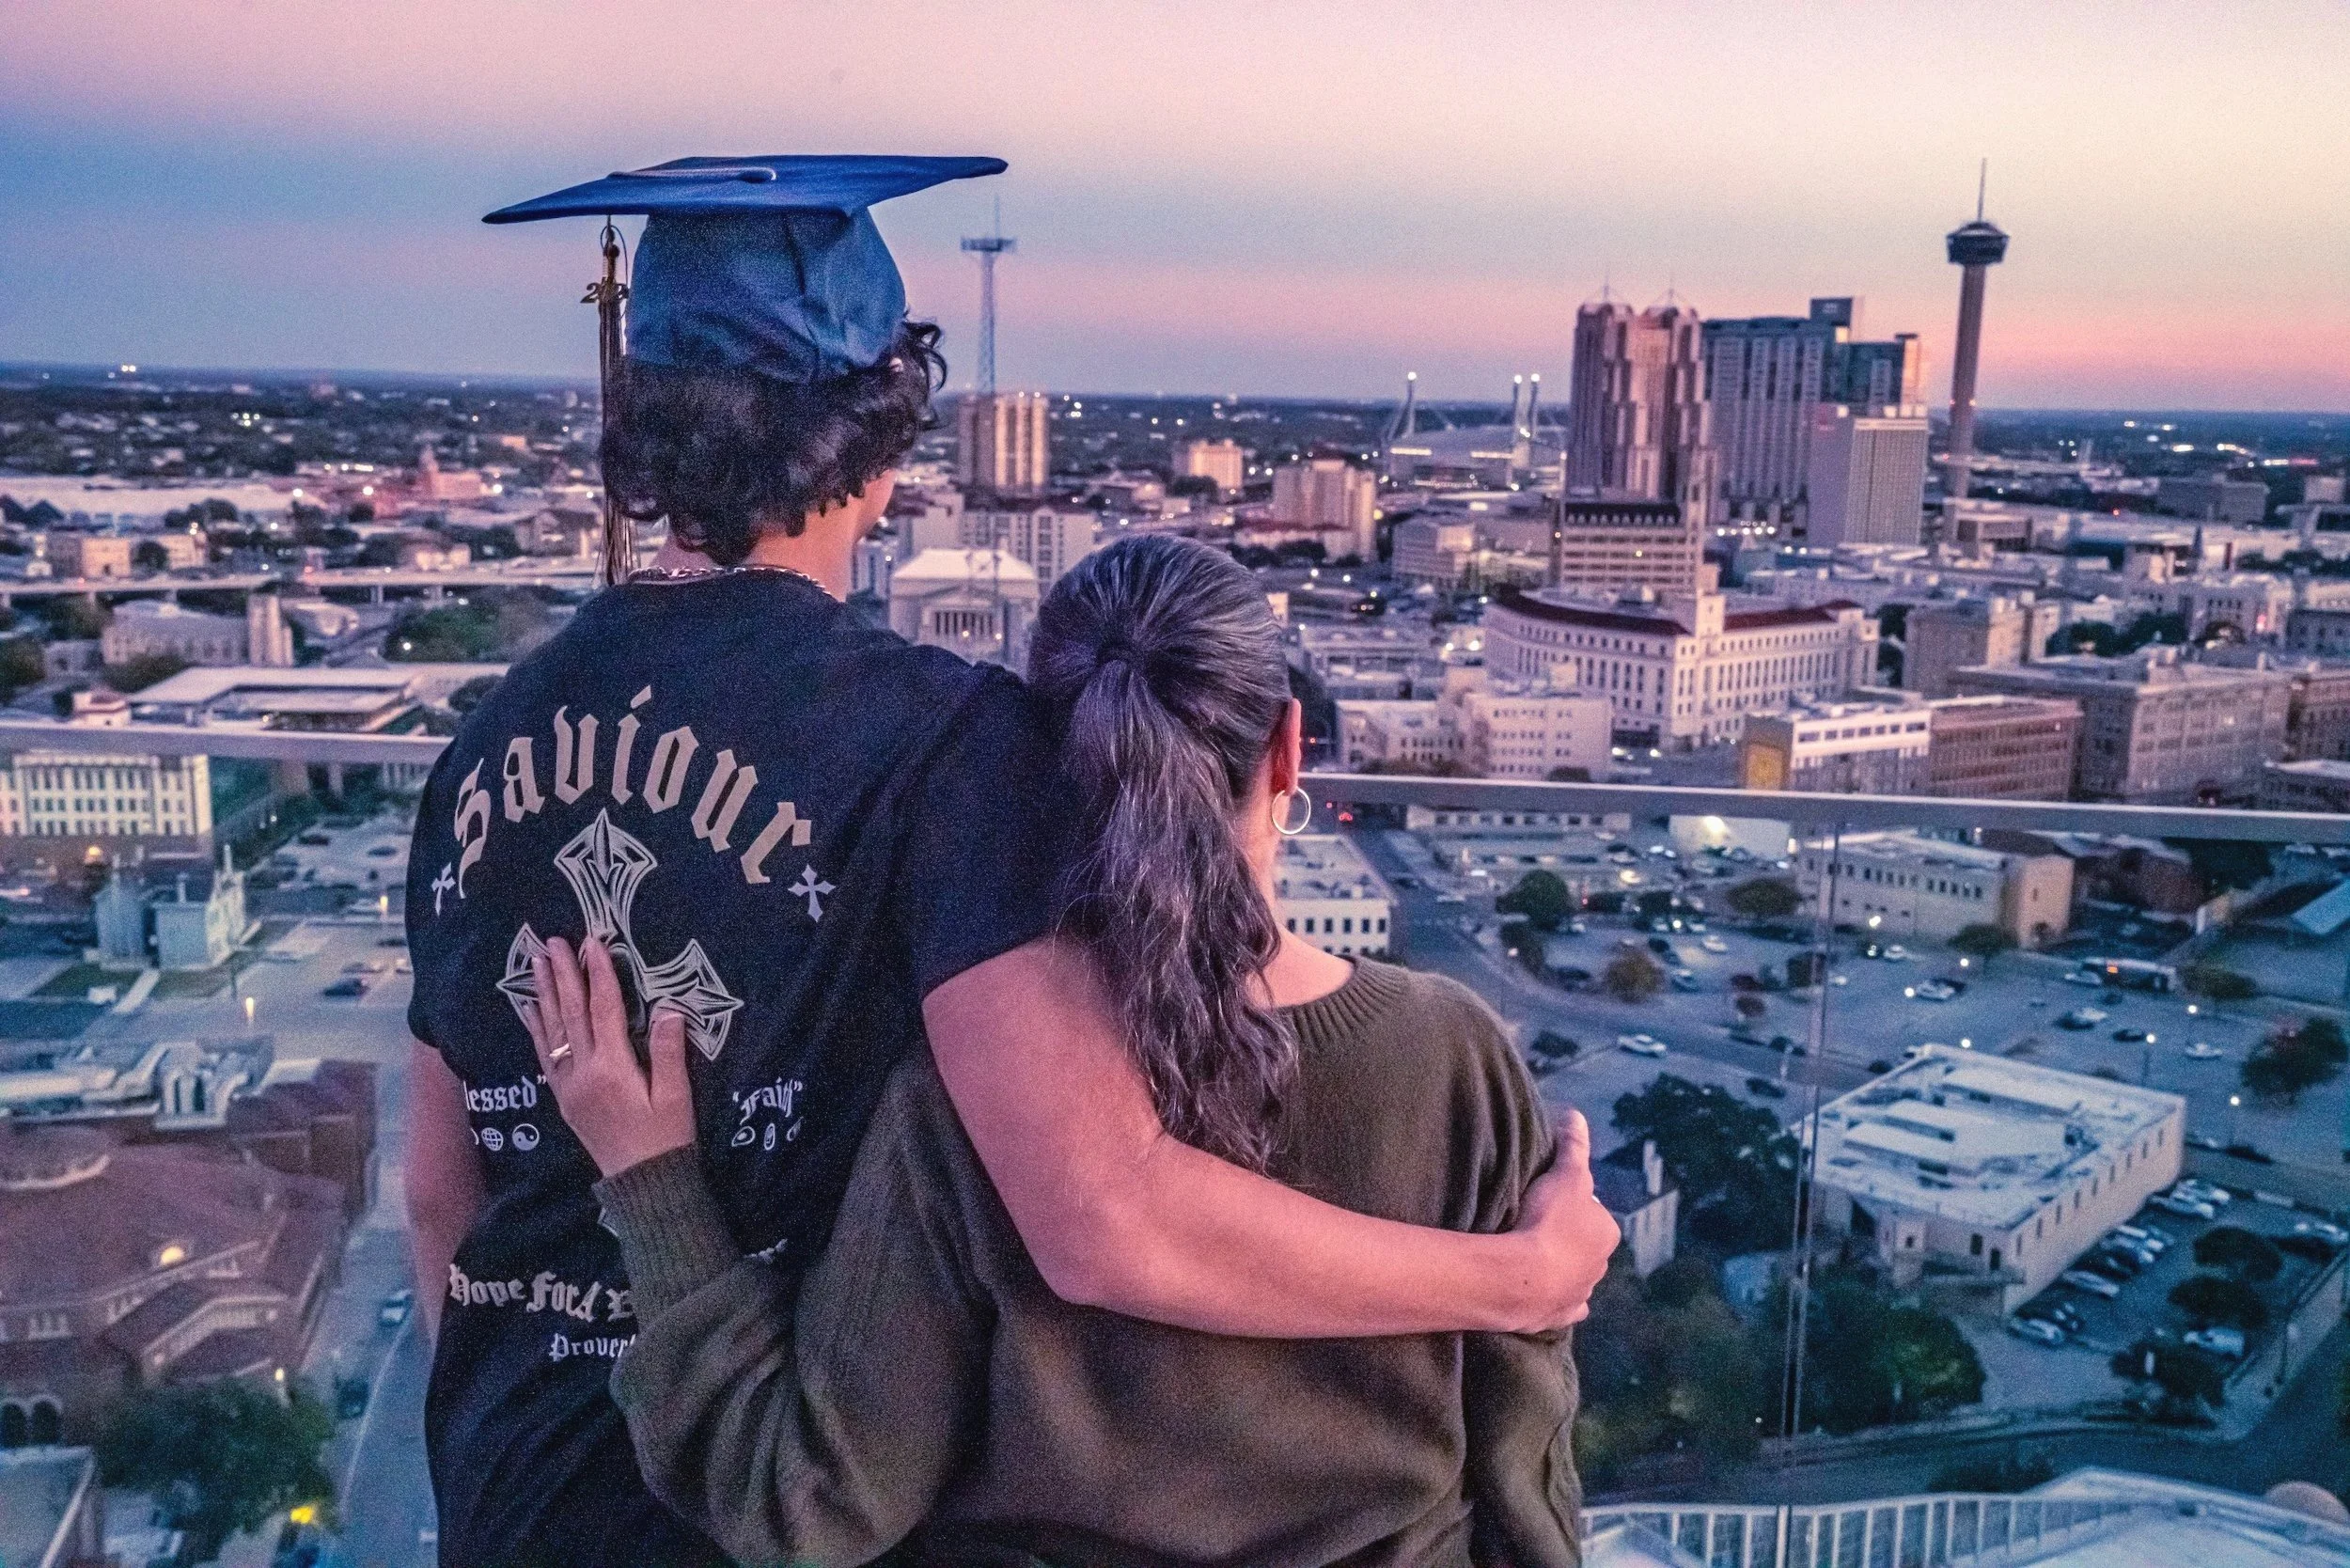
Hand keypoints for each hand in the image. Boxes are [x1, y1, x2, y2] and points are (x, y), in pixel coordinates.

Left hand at [522, 936, 696, 1178]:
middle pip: (571, 1014)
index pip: (604, 1010)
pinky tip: (530, 1010)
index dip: (599, 974)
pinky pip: (546, 1056)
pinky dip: (537, 1030)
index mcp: (613, 1068)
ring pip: (553, 1031)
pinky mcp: (565, 1098)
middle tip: (552, 942)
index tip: (592, 942)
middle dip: (563, 975)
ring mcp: (569, 1086)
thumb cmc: (667, 1139)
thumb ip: (668, 1052)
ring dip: (544, 994)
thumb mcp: (677, 1096)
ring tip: (536, 964)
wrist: (642, 1184)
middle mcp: (584, 1073)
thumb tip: (668, 1008)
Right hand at [1508, 1108, 1620, 1330]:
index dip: (1567, 1203)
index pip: (1589, 1211)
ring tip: (1528, 1256)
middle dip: (1566, 1238)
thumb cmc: (1548, 1221)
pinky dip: (1556, 1299)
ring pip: (1575, 1275)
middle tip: (1533, 1225)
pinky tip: (1541, 1292)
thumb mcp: (1564, 1173)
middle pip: (1583, 1244)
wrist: (1523, 1278)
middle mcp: (1601, 1265)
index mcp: (1606, 1231)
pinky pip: (1563, 1306)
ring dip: (1560, 1268)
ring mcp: (1580, 1294)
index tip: (1544, 1200)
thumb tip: (1575, 1115)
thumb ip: (1572, 1146)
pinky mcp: (1559, 1316)